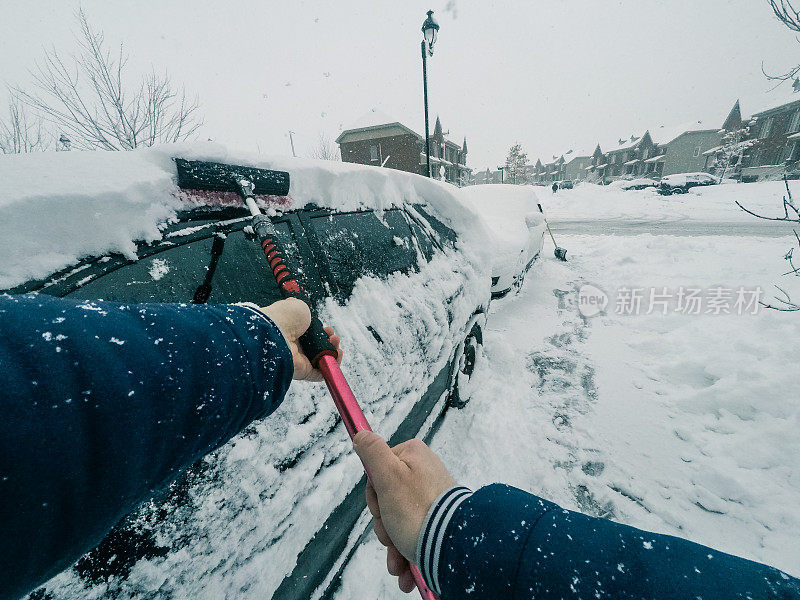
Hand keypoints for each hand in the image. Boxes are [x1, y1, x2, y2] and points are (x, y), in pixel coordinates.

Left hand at [258, 298, 341, 380]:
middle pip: (318, 348)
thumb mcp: (296, 305)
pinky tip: (337, 355)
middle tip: (332, 335)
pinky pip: (321, 373)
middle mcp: (294, 347)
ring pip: (322, 360)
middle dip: (329, 340)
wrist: (275, 331)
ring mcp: (299, 361)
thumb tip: (304, 311)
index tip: (326, 327)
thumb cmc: (284, 317)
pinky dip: (332, 366)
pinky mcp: (303, 372)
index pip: (310, 336)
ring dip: (333, 351)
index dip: (321, 332)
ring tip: (335, 342)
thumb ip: (302, 310)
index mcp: (291, 333)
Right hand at [353, 430, 456, 592]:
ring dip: (393, 543)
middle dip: (384, 524)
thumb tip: (362, 434)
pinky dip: (406, 550)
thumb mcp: (388, 475)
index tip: (380, 508)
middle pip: (387, 497)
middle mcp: (424, 472)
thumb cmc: (418, 510)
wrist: (452, 546)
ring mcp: (432, 496)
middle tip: (390, 534)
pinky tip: (406, 569)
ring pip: (398, 518)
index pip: (377, 472)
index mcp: (413, 455)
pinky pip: (414, 531)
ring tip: (398, 560)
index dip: (374, 496)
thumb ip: (373, 451)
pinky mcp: (438, 517)